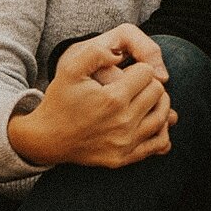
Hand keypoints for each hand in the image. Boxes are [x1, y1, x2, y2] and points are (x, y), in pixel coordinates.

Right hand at [6, 25, 176, 168]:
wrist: (47, 139)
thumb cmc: (59, 100)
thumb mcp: (70, 69)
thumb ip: (96, 53)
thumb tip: (119, 54)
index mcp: (112, 98)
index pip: (147, 73)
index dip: (138, 68)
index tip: (127, 73)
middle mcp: (123, 122)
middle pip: (158, 93)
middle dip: (149, 84)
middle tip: (135, 85)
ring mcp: (125, 143)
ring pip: (163, 116)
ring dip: (158, 104)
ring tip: (144, 99)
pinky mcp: (124, 158)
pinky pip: (159, 143)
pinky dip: (161, 130)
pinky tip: (149, 120)